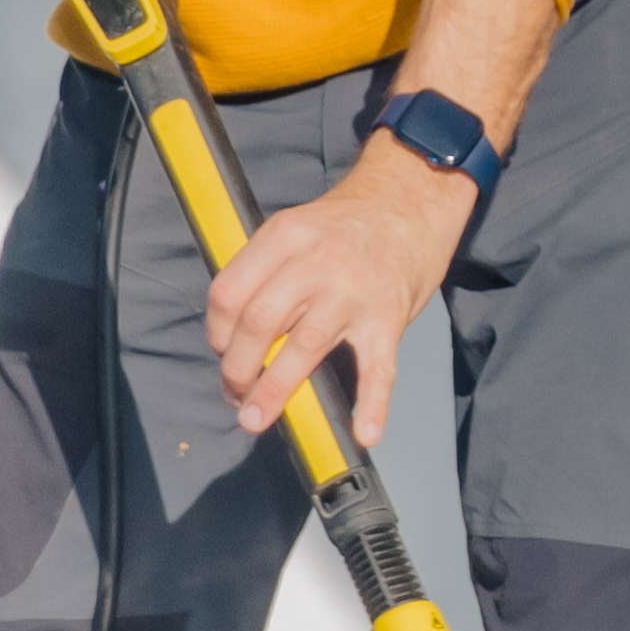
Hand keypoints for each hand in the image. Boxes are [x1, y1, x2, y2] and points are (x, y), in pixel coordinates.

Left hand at [210, 146, 477, 448]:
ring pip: (304, 348)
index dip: (217, 332)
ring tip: (257, 417)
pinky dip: (372, 404)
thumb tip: (238, 325)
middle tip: (236, 393)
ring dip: (274, 390)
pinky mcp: (388, 316)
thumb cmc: (350, 221)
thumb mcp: (298, 226)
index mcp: (285, 236)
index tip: (222, 351)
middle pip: (259, 323)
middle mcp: (316, 262)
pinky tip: (365, 431)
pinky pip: (378, 366)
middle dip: (237, 368)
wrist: (412, 198)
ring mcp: (354, 291)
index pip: (230, 291)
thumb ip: (269, 267)